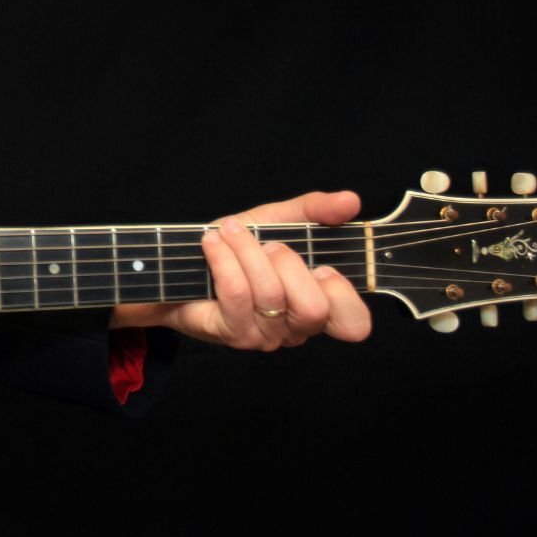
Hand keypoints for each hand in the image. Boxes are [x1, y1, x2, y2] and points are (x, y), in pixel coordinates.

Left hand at [110, 191, 371, 349]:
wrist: (182, 268)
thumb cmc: (238, 250)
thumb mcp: (279, 221)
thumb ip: (316, 210)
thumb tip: (351, 200)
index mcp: (318, 304)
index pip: (354, 325)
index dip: (344, 295)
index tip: (321, 266)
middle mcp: (295, 328)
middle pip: (314, 309)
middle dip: (289, 263)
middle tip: (268, 244)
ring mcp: (264, 335)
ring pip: (271, 295)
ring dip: (248, 251)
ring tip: (230, 232)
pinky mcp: (232, 333)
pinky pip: (237, 293)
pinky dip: (225, 258)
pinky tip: (214, 242)